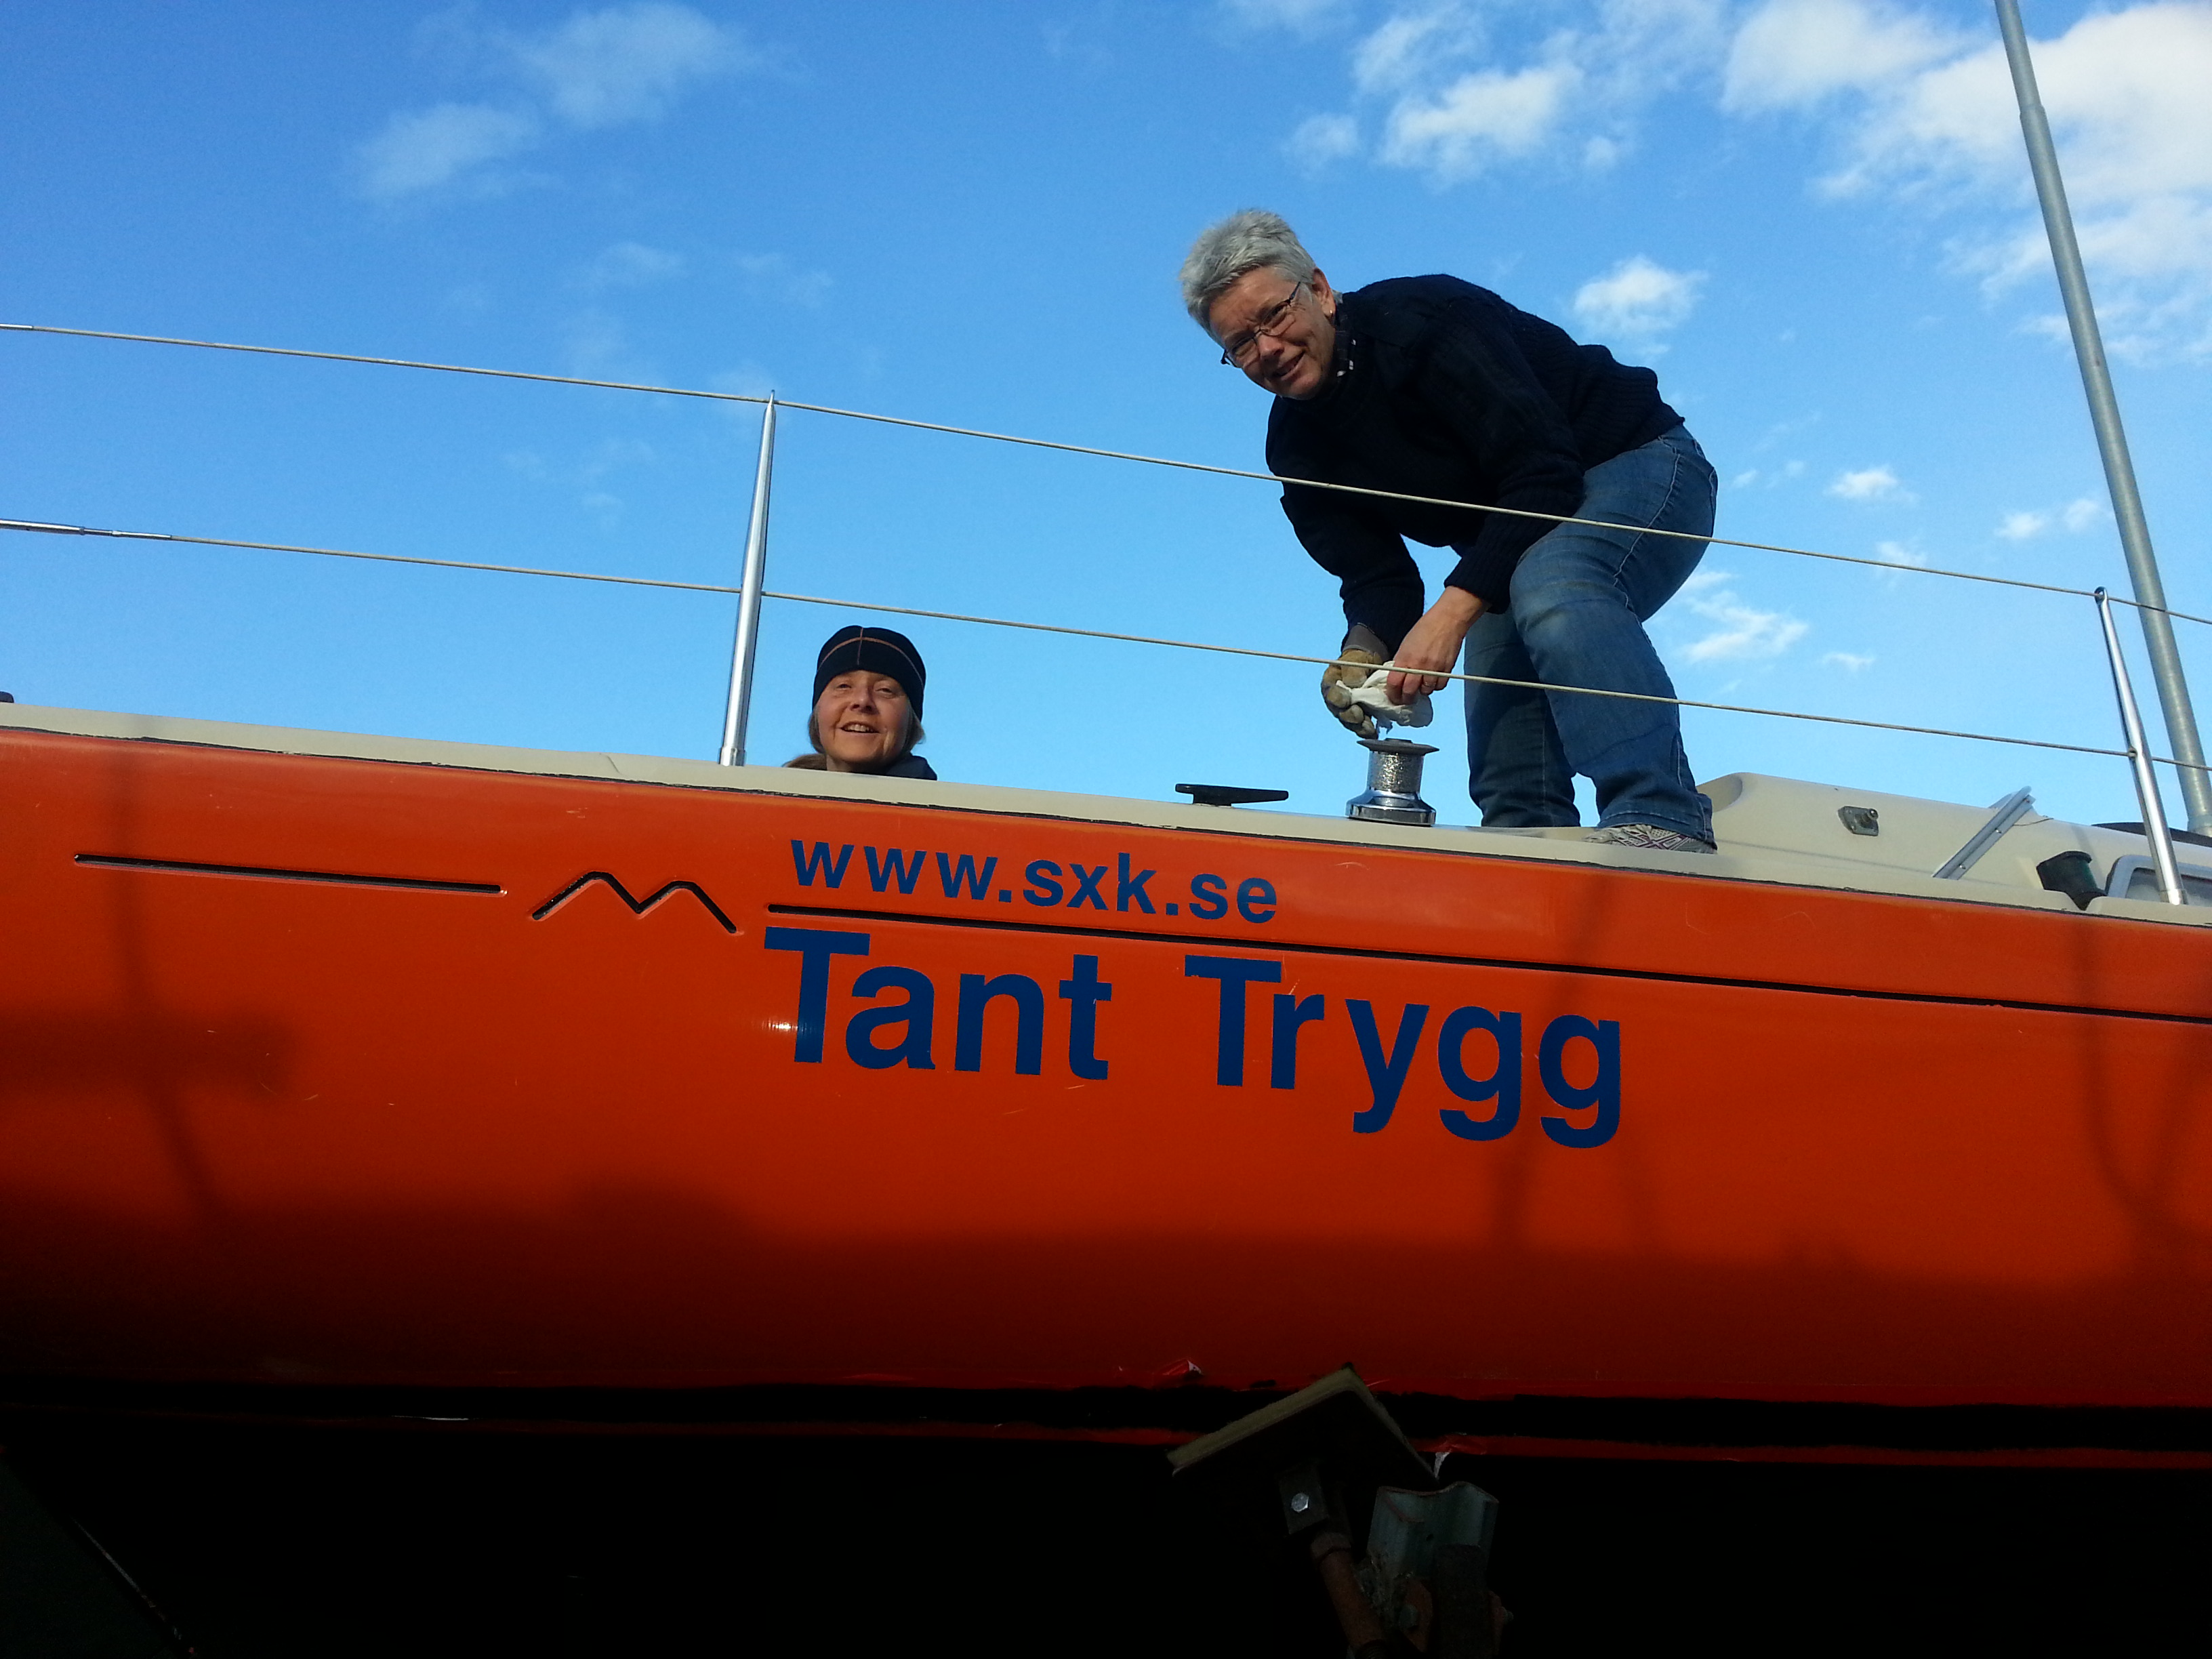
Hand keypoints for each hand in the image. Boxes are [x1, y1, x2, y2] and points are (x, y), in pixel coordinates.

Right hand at [1320, 645, 1385, 739]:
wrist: (1369, 664)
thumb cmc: (1359, 660)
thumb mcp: (1355, 659)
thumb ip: (1353, 671)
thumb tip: (1354, 683)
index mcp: (1330, 683)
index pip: (1331, 694)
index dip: (1338, 699)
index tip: (1346, 700)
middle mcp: (1335, 699)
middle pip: (1339, 712)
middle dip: (1349, 716)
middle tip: (1359, 716)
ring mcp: (1346, 709)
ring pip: (1350, 722)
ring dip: (1359, 726)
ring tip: (1369, 729)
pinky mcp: (1358, 716)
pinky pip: (1360, 726)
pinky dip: (1366, 730)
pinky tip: (1373, 733)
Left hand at [1387, 589, 1485, 705]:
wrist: (1447, 620)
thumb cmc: (1425, 628)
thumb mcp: (1406, 644)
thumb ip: (1402, 662)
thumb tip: (1398, 677)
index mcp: (1404, 658)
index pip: (1393, 683)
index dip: (1392, 693)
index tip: (1393, 697)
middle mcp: (1418, 666)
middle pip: (1409, 692)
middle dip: (1406, 698)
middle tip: (1406, 698)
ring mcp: (1433, 669)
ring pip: (1425, 691)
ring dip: (1422, 691)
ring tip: (1421, 684)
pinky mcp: (1446, 670)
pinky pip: (1439, 686)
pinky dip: (1435, 686)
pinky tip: (1433, 679)